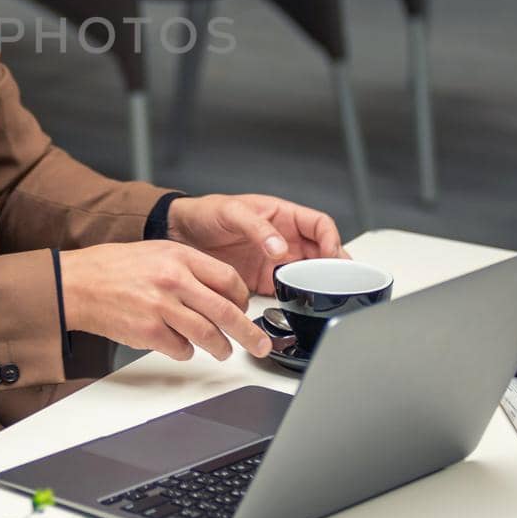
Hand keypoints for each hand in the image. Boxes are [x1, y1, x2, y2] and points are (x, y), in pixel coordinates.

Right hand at [59, 241, 272, 360]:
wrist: (77, 284)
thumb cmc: (114, 268)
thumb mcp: (157, 252)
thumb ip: (190, 268)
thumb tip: (221, 292)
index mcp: (179, 256)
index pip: (228, 280)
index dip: (242, 299)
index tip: (244, 309)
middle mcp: (174, 280)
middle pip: (226, 312)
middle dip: (249, 334)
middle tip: (260, 345)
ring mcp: (162, 307)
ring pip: (209, 335)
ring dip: (220, 348)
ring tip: (223, 351)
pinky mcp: (149, 332)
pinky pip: (182, 349)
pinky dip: (186, 351)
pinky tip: (180, 345)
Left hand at [166, 194, 345, 294]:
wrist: (179, 234)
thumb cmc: (205, 213)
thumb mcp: (231, 211)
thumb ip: (257, 228)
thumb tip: (280, 247)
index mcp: (282, 215)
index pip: (319, 225)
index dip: (331, 239)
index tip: (331, 254)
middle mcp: (283, 238)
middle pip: (321, 252)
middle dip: (333, 266)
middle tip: (337, 282)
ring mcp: (275, 261)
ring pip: (308, 273)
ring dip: (317, 284)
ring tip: (322, 296)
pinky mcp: (263, 280)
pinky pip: (288, 290)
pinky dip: (297, 298)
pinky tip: (298, 305)